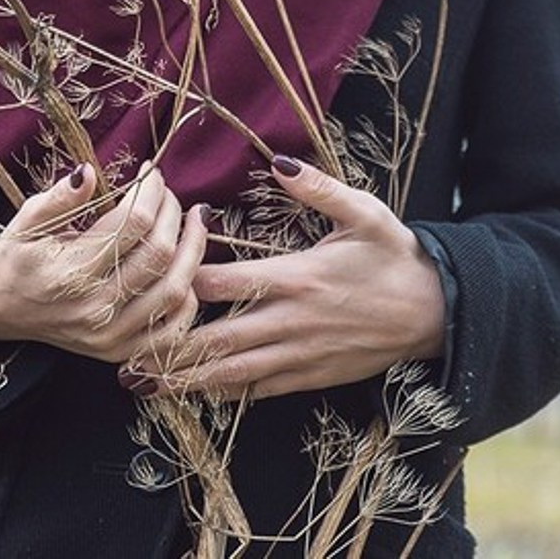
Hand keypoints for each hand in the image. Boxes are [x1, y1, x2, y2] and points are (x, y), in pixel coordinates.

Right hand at [0, 162, 207, 363]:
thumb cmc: (16, 257)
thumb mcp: (27, 220)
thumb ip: (59, 197)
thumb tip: (88, 171)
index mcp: (69, 270)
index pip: (132, 223)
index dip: (151, 191)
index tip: (151, 172)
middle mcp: (93, 307)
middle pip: (159, 253)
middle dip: (174, 213)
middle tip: (169, 193)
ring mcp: (109, 335)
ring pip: (174, 290)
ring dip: (192, 250)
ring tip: (193, 222)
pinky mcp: (119, 351)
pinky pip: (172, 330)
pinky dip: (188, 299)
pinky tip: (185, 269)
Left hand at [140, 155, 444, 400]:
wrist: (436, 312)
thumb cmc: (395, 257)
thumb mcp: (364, 212)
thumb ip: (318, 188)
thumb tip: (279, 162)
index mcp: (296, 277)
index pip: (223, 283)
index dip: (184, 281)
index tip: (150, 276)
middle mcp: (290, 321)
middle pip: (215, 339)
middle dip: (168, 347)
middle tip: (123, 353)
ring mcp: (299, 354)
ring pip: (232, 374)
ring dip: (185, 381)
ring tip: (143, 385)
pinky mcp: (310, 376)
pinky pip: (259, 391)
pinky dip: (225, 395)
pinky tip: (195, 396)